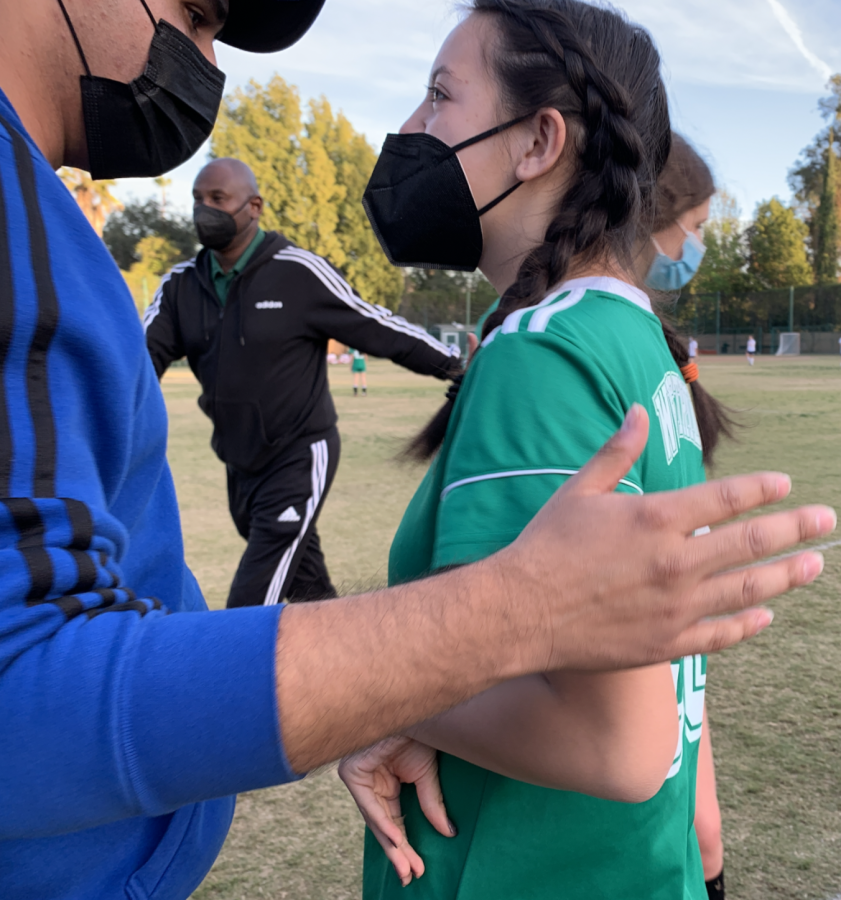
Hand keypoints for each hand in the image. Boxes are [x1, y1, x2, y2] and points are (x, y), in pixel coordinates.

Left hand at [338, 736, 453, 886]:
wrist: (411, 708)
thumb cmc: (418, 732)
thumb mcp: (427, 774)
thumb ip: (431, 803)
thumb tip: (448, 833)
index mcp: (385, 782)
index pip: (394, 820)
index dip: (406, 845)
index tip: (419, 868)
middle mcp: (370, 782)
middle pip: (383, 824)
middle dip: (398, 852)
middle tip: (411, 875)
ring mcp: (360, 778)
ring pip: (374, 820)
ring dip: (392, 845)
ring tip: (406, 867)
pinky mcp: (352, 773)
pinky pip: (368, 804)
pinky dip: (383, 823)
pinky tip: (396, 840)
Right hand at [495, 403, 834, 669]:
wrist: (522, 611)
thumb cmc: (546, 546)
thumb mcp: (579, 490)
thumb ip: (617, 451)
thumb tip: (639, 410)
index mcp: (655, 518)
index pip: (725, 498)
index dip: (760, 489)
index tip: (785, 485)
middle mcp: (675, 562)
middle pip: (751, 543)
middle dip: (795, 529)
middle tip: (826, 520)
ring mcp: (675, 606)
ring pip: (747, 589)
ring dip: (786, 575)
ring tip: (814, 565)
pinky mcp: (666, 642)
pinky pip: (721, 634)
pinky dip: (748, 623)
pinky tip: (765, 615)